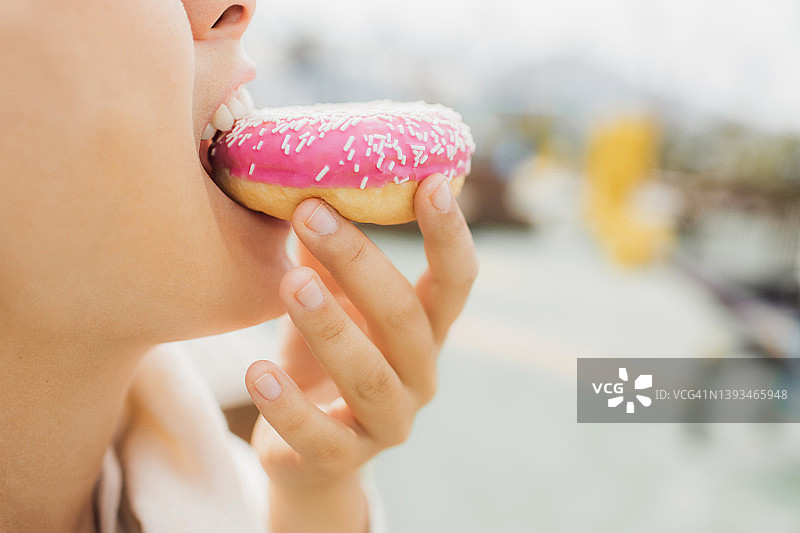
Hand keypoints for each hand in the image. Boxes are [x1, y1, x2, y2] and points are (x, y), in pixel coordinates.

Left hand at [244, 174, 476, 528]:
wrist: (310, 453)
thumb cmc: (324, 360)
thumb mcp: (332, 306)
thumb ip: (327, 260)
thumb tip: (302, 186)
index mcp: (425, 331)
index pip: (454, 281)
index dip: (449, 235)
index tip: (432, 182)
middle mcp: (420, 375)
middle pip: (404, 317)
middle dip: (359, 263)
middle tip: (311, 214)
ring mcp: (388, 422)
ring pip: (368, 374)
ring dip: (330, 326)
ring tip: (290, 283)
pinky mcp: (344, 459)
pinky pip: (319, 436)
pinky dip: (287, 405)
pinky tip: (256, 372)